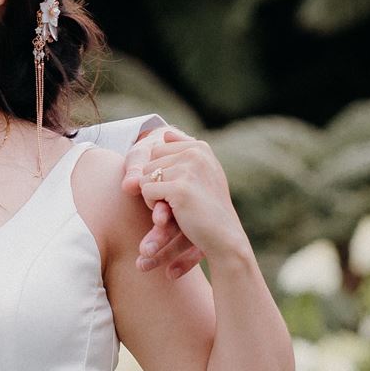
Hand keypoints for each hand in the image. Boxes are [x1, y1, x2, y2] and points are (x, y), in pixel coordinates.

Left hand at [124, 128, 248, 273]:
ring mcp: (188, 169)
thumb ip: (184, 152)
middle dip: (155, 183)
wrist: (225, 237)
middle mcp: (195, 153)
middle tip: (177, 199)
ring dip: (153, 196)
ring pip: (144, 176)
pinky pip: (146, 190)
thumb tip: (165, 133)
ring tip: (176, 206)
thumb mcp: (202, 175)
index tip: (181, 186)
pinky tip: (173, 213)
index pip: (158, 149)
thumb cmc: (209, 208)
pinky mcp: (180, 188)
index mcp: (200, 147)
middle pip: (148, 162)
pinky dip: (153, 205)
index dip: (161, 172)